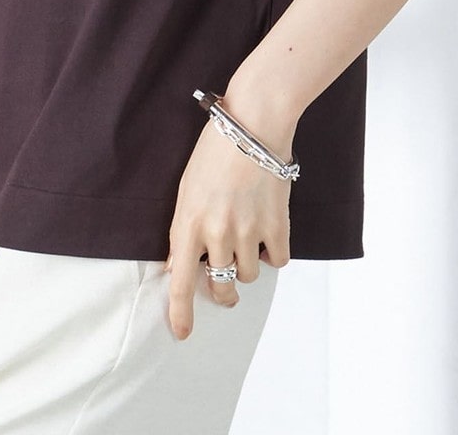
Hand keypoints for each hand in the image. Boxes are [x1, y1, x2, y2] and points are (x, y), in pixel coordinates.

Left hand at [162, 109, 292, 340]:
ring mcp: (249, 232)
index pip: (179, 281)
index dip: (180, 313)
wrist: (253, 125)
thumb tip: (179, 265)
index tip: (181, 333)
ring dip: (247, 265)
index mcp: (188, 222)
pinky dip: (273, 253)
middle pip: (219, 287)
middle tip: (224, 287)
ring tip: (247, 238)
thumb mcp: (186, 189)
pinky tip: (268, 234)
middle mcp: (217, 233)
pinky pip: (278, 261)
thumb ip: (183, 230)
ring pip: (248, 276)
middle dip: (221, 293)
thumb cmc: (215, 151)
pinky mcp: (278, 226)